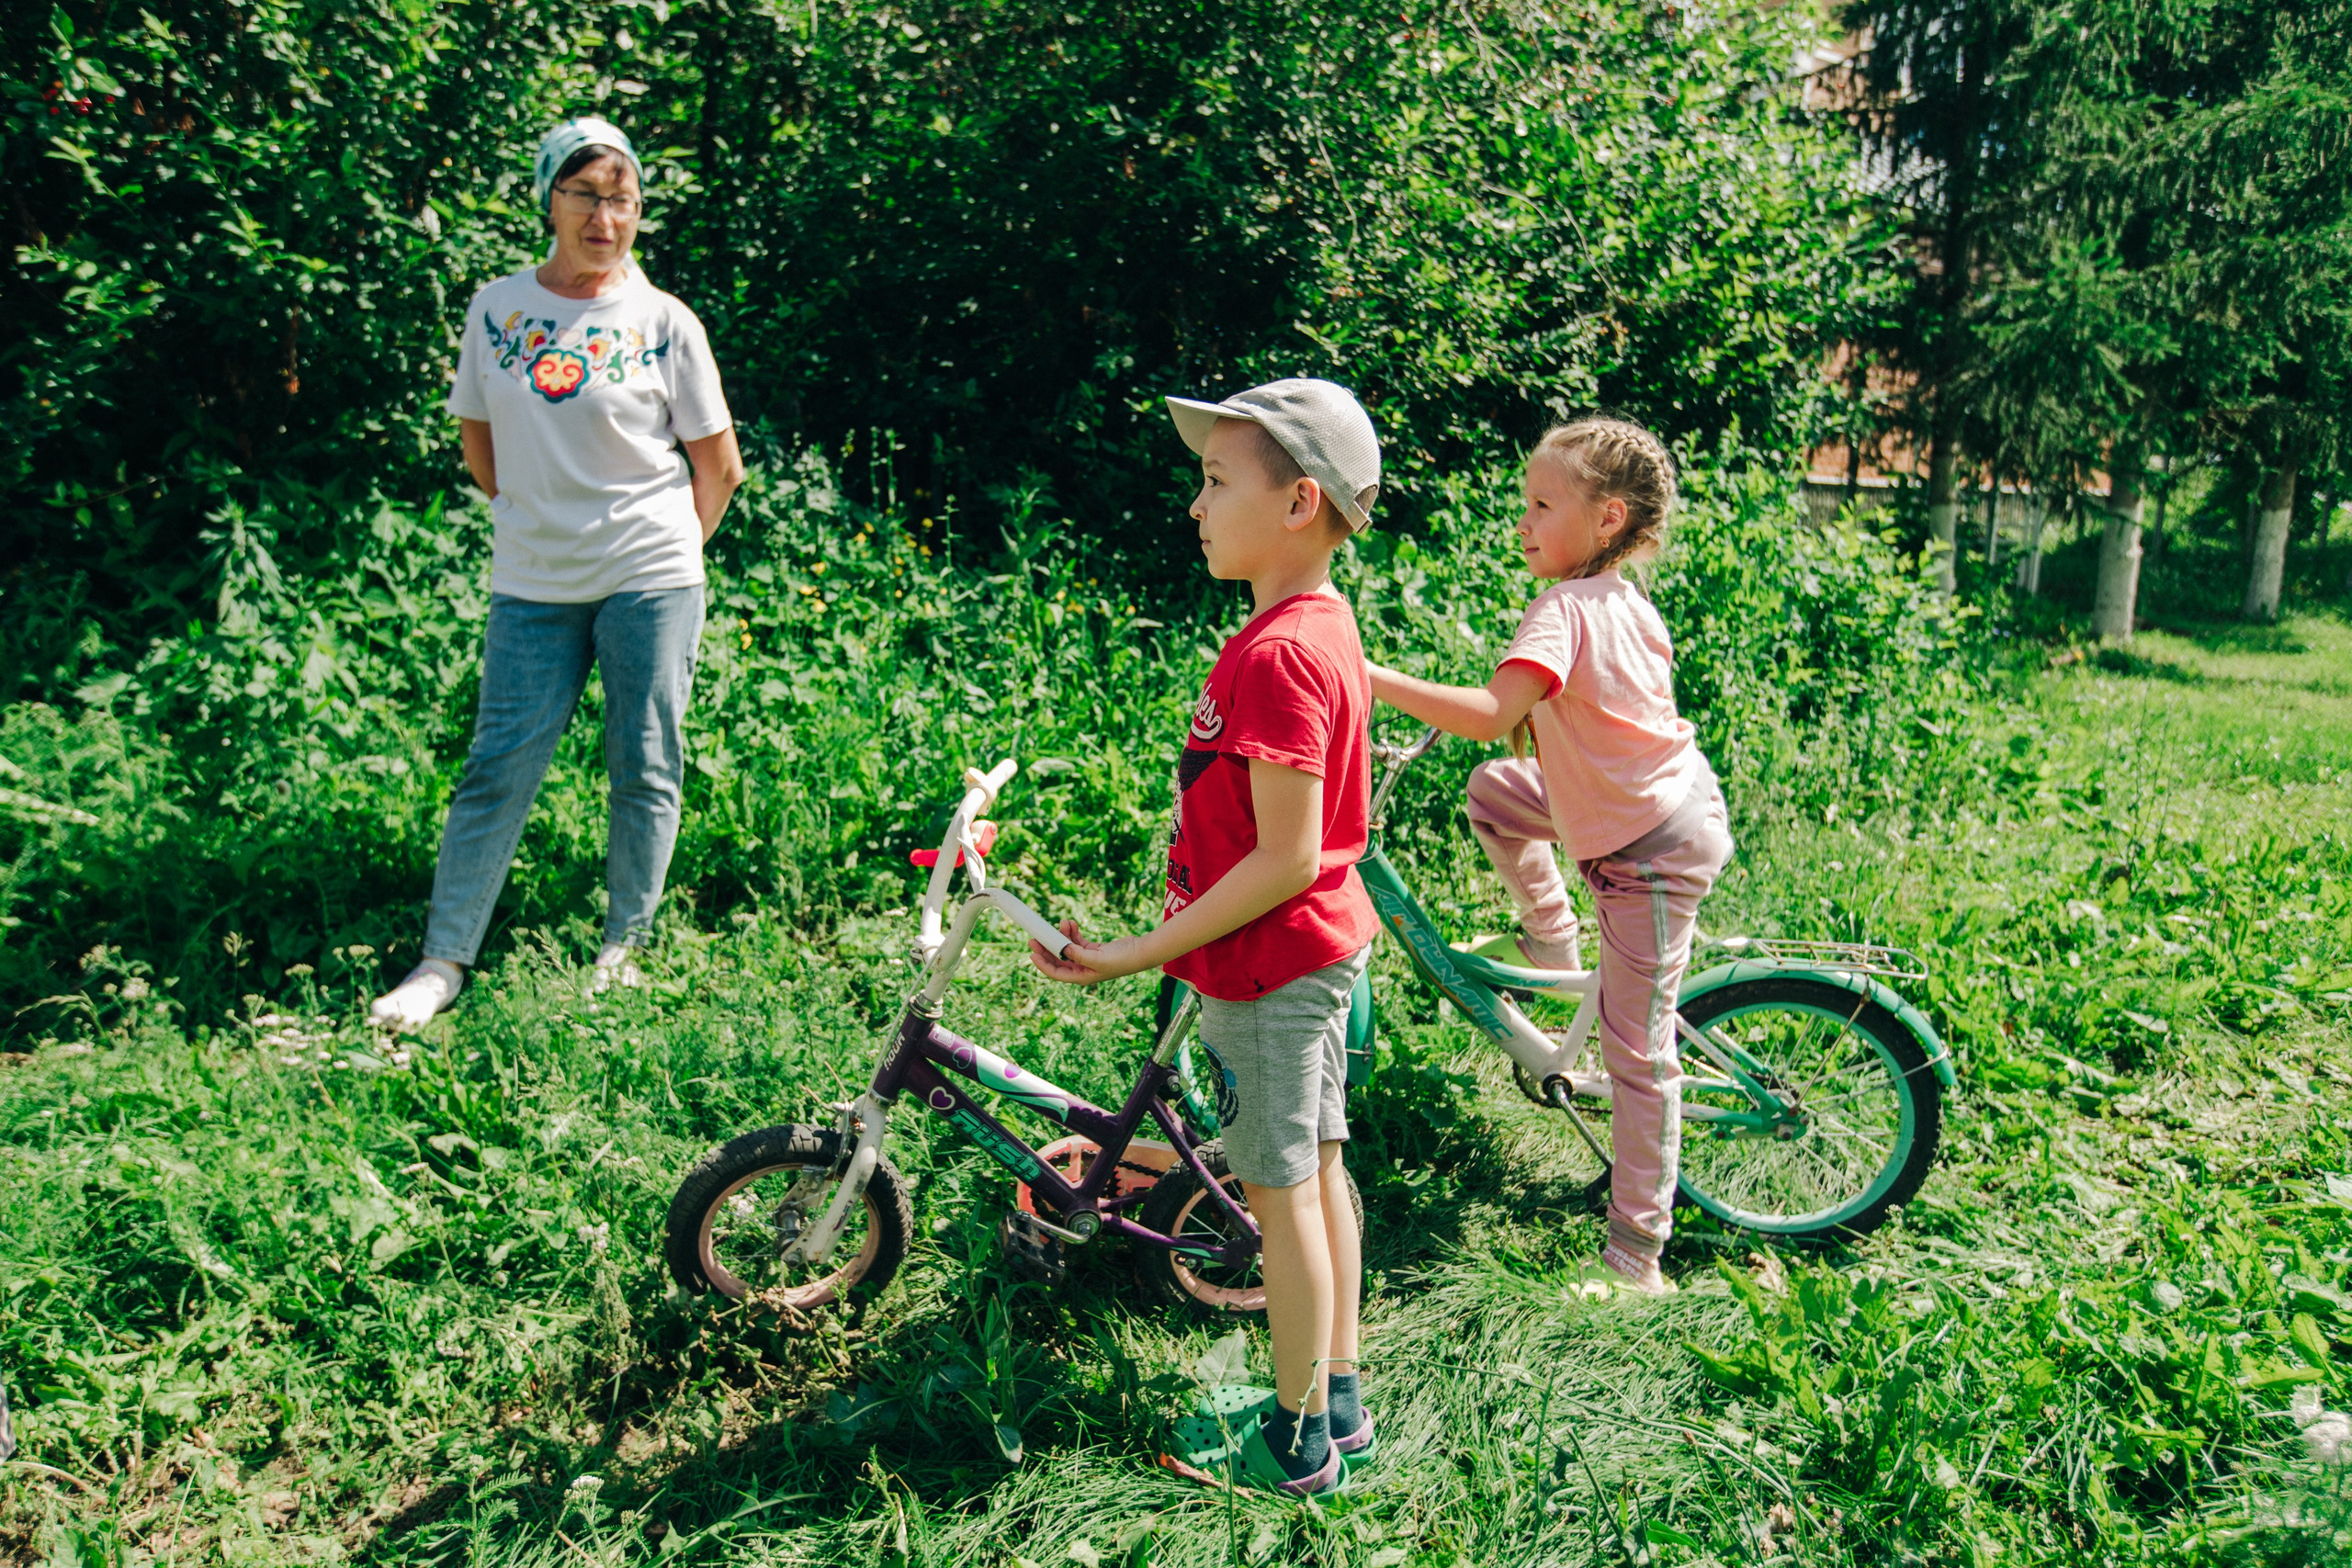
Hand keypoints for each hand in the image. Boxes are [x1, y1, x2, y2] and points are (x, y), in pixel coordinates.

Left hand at [1027, 920, 1155, 984]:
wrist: (1140, 951)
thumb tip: (1061, 949)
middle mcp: (1082, 970)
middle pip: (1058, 959)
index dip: (1042, 964)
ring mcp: (1087, 959)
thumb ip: (1078, 954)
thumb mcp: (1097, 958)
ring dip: (1062, 935)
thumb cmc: (1121, 959)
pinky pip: (1076, 941)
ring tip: (1062, 922)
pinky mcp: (1092, 949)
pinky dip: (1072, 932)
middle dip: (1047, 947)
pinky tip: (1071, 923)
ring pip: (1066, 947)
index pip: (1056, 973)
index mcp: (1082, 977)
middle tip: (1035, 936)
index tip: (1032, 953)